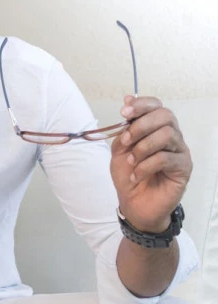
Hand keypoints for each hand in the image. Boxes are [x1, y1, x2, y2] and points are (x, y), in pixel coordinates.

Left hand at [110, 96, 192, 232]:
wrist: (134, 204)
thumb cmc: (129, 175)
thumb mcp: (120, 149)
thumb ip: (124, 128)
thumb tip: (128, 99)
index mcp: (156, 128)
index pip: (156, 105)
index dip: (141, 105)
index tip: (123, 112)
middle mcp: (172, 136)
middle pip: (165, 115)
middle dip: (140, 126)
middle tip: (126, 141)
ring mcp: (180, 151)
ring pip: (167, 134)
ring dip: (143, 147)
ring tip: (131, 161)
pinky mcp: (184, 168)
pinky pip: (166, 158)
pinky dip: (146, 165)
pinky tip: (137, 175)